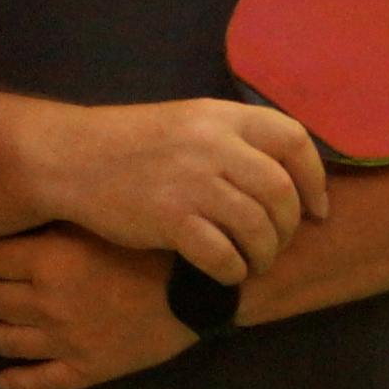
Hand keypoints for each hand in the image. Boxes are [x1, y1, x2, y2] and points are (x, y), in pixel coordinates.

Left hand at [0, 229, 196, 388]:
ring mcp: (65, 341)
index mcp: (48, 260)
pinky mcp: (89, 369)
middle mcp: (46, 303)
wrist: (200, 288)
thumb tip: (19, 205)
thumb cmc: (153, 242)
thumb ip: (59, 215)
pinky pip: (46, 381)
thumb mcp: (102, 217)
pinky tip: (4, 382)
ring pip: (9, 342)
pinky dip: (21, 383)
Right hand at [25, 99, 329, 280]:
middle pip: (281, 192)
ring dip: (265, 254)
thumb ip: (234, 139)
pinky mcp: (169, 220)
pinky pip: (223, 254)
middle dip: (290, 227)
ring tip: (255, 262)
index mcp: (221, 116)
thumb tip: (289, 174)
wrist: (72, 158)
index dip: (314, 178)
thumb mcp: (189, 121)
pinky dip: (234, 270)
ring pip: (258, 227)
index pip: (294, 140)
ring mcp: (191, 183)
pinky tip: (228, 273)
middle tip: (279, 243)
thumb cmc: (134, 144)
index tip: (317, 209)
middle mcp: (212, 145)